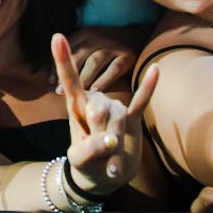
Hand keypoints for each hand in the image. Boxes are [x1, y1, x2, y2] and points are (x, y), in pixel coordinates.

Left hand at [54, 33, 156, 196]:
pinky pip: (141, 102)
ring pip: (119, 116)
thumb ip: (91, 149)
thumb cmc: (86, 163)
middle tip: (100, 150)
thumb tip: (112, 140)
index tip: (57, 36)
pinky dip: (148, 87)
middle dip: (100, 131)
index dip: (63, 60)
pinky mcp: (133, 119)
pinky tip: (156, 69)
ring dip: (117, 141)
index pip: (69, 81)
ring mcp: (115, 109)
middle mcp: (96, 102)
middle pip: (99, 107)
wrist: (103, 175)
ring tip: (112, 163)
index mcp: (76, 107)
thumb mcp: (80, 160)